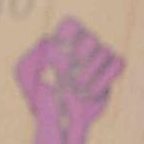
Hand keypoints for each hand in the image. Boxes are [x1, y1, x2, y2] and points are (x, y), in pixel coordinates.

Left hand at [14, 17, 123, 143]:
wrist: (57, 118)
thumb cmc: (38, 92)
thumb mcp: (25, 73)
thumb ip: (34, 55)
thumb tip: (50, 42)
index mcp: (62, 40)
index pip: (71, 24)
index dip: (68, 37)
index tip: (58, 54)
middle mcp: (83, 45)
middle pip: (91, 38)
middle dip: (81, 59)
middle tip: (68, 77)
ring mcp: (99, 57)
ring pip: (105, 52)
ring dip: (89, 74)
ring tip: (75, 91)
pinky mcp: (110, 71)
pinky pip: (118, 63)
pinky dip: (105, 79)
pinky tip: (89, 94)